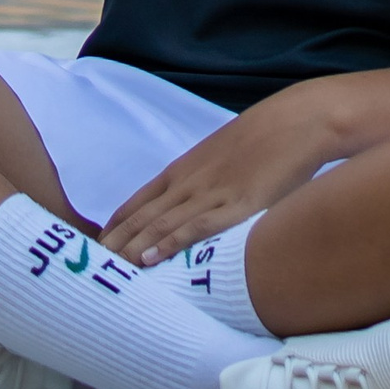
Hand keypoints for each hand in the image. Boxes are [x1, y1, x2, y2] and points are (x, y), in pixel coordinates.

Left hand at [102, 85, 347, 265]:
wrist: (300, 120)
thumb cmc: (268, 137)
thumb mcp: (227, 156)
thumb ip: (208, 178)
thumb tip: (199, 201)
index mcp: (186, 167)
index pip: (139, 199)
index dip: (117, 223)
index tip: (97, 245)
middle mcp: (191, 180)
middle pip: (142, 215)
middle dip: (115, 242)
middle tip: (89, 266)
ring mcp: (212, 192)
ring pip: (161, 223)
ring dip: (132, 247)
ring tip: (108, 268)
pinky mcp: (236, 204)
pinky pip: (196, 228)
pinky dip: (169, 243)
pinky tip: (150, 259)